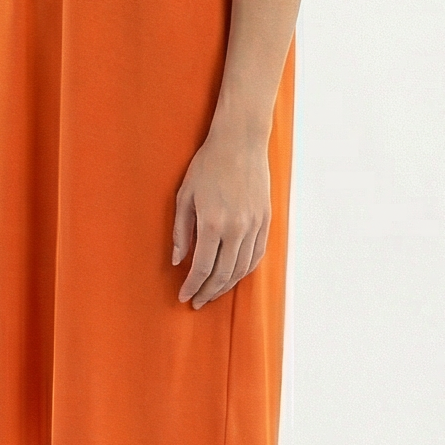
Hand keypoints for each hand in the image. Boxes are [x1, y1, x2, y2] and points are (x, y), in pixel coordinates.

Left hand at [172, 128, 269, 308]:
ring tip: (213, 293)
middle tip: (197, 302)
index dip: (192, 286)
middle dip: (208, 292)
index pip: (201, 268)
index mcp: (212, 223)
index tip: (184, 296)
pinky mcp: (266, 221)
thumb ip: (181, 232)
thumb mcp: (184, 196)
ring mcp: (254, 226)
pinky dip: (245, 271)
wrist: (240, 143)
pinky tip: (234, 276)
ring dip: (227, 286)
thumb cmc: (207, 166)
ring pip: (242, 269)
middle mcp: (236, 229)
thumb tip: (178, 261)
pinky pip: (256, 256)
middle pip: (223, 274)